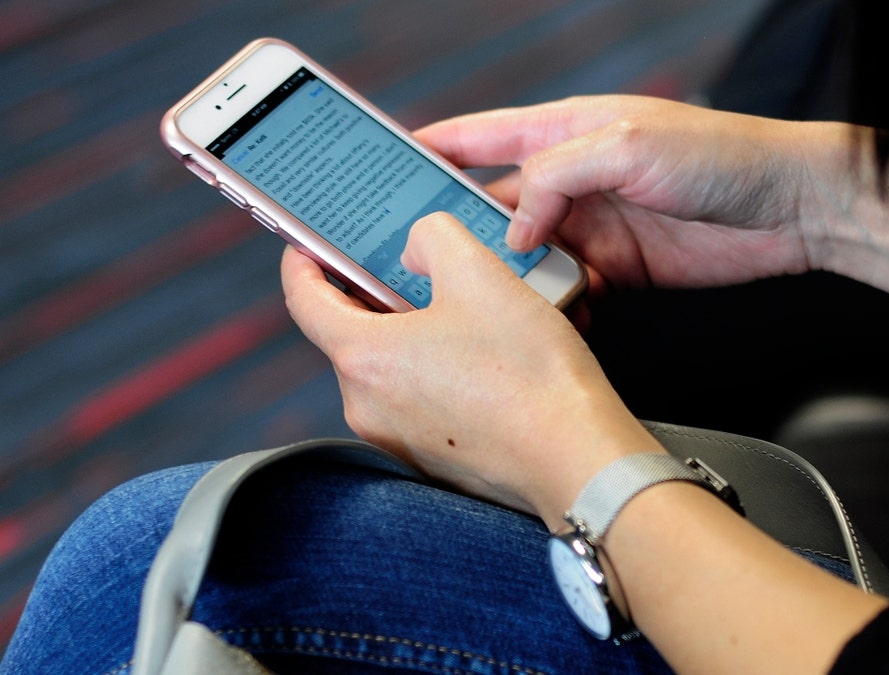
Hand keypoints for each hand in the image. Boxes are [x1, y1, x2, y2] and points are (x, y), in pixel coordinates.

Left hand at [280, 216, 661, 525]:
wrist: (578, 459)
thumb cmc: (530, 375)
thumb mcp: (480, 273)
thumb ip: (432, 237)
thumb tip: (416, 248)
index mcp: (363, 358)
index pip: (303, 300)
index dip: (304, 261)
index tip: (311, 242)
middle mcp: (367, 407)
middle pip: (354, 333)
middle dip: (381, 294)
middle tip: (421, 267)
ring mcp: (399, 439)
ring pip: (393, 366)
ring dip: (420, 333)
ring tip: (473, 312)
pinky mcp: (434, 459)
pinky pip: (422, 400)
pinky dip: (441, 372)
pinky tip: (488, 358)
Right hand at [415, 95, 818, 297]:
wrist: (789, 209)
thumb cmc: (720, 156)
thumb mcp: (626, 146)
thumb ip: (557, 177)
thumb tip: (513, 226)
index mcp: (568, 131)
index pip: (485, 136)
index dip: (435, 150)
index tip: (387, 166)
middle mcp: (575, 178)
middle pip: (496, 204)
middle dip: (457, 228)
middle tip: (415, 257)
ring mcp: (595, 225)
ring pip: (527, 255)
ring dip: (506, 276)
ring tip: (474, 298)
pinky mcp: (620, 267)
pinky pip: (567, 288)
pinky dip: (550, 303)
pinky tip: (537, 317)